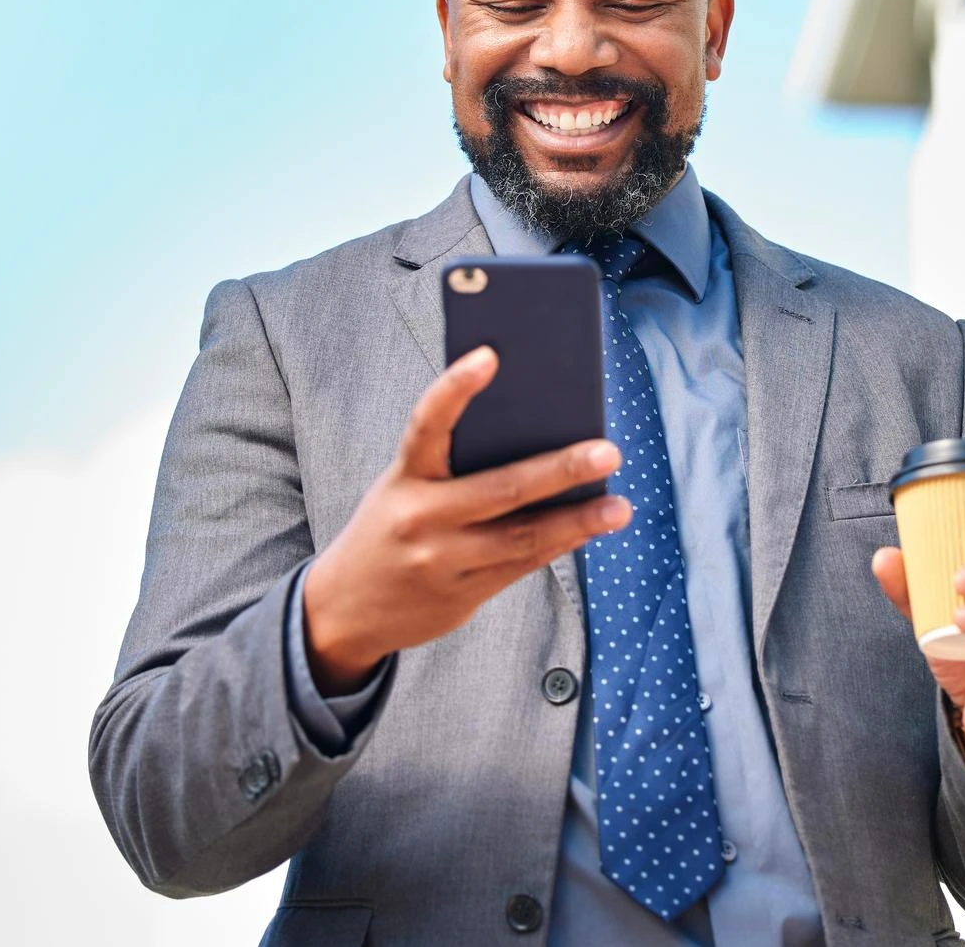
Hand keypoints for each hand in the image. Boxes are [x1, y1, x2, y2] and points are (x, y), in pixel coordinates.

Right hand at [301, 346, 631, 693]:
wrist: (344, 609)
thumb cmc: (389, 527)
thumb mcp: (404, 488)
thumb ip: (454, 466)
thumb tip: (537, 439)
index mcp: (403, 479)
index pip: (427, 424)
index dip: (455, 388)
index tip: (490, 354)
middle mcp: (421, 519)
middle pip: (502, 489)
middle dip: (560, 469)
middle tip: (609, 451)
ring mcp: (443, 562)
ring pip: (523, 538)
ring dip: (578, 521)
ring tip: (620, 506)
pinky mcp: (462, 596)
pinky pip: (521, 566)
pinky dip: (559, 544)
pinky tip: (590, 528)